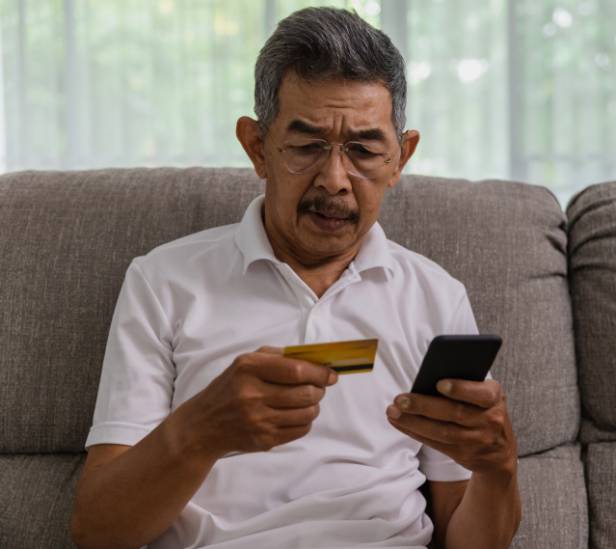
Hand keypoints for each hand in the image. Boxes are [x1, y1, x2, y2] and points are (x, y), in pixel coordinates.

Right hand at [178, 346, 337, 456]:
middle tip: (318, 387)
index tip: (331, 374)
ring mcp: (258, 421)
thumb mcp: (244, 363)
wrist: (203, 425)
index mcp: (248, 369)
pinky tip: (295, 415)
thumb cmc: (229, 388)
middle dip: (319, 389)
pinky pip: (300, 430)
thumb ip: (277, 356)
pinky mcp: (264, 440)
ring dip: (314, 406)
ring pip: (307, 413)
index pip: (296, 370)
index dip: (319, 372)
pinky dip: (305, 421)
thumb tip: (313, 358)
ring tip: (307, 401)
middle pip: (306, 393)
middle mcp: (252, 395)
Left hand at [386, 379, 516, 475]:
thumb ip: (466, 384)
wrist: (500, 450)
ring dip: (413, 422)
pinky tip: (399, 422)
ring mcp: (477, 440)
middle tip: (400, 399)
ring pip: (441, 431)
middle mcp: (490, 420)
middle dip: (423, 406)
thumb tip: (429, 377)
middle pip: (454, 413)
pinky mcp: (463, 454)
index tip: (439, 384)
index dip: (460, 389)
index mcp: (495, 398)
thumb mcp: (485, 394)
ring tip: (393, 411)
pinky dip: (414, 432)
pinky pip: (435, 443)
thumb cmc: (483, 409)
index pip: (481, 393)